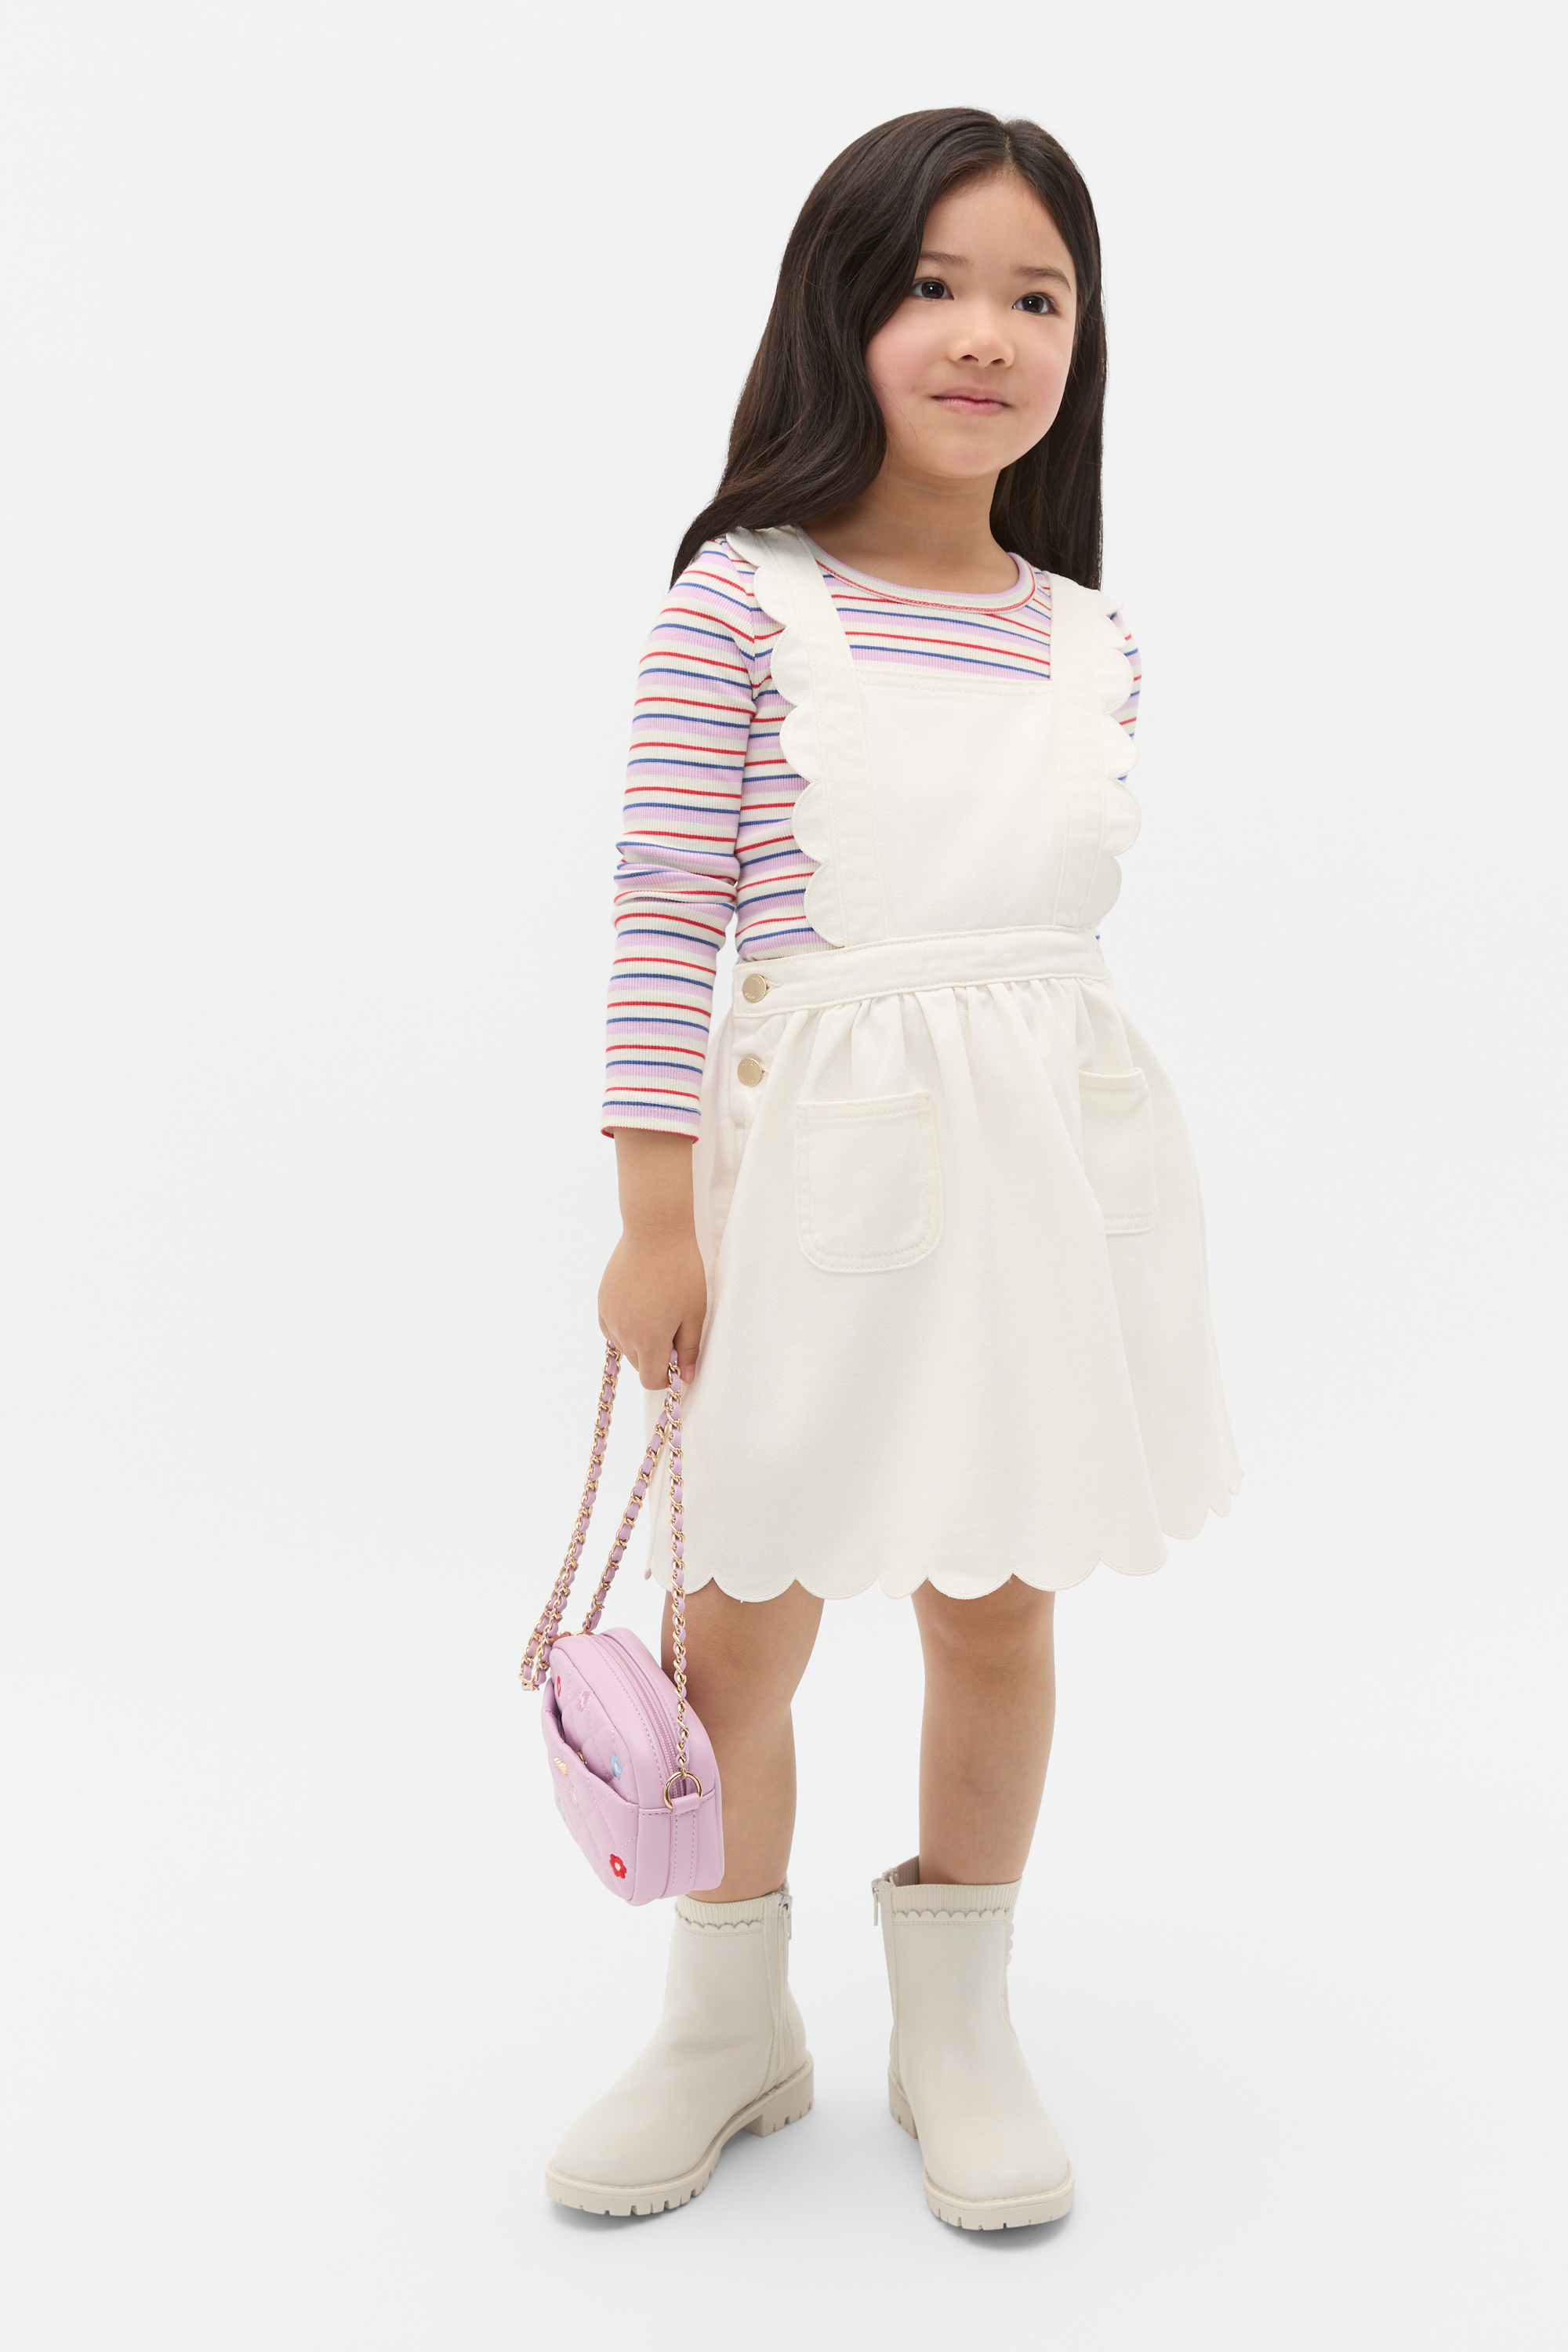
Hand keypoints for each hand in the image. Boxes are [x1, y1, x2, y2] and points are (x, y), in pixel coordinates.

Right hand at [598, 1130, 706, 1387]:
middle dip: (655, 1356)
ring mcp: (609, 1318)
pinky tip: (640, 1303)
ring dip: (639, 1340)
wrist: (654, 1233)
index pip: (651, 1381)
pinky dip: (626, 1325)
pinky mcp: (602, 1303)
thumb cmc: (681, 1272)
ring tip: (657, 1310)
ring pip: (624, 1347)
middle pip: (639, 1365)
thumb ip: (689, 1350)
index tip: (678, 1361)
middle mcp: (623, 1334)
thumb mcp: (694, 1314)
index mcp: (649, 1340)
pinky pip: (613, 1328)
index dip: (667, 1377)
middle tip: (673, 1327)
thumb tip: (685, 1377)